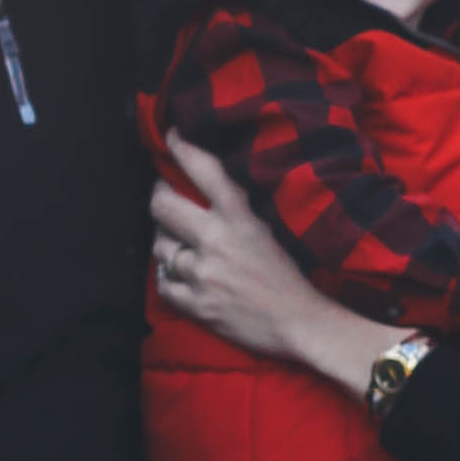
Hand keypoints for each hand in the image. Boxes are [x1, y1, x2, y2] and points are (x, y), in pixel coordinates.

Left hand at [147, 139, 377, 386]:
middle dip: (159, 198)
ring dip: (166, 243)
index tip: (170, 136)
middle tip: (163, 197)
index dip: (181, 147)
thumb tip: (208, 187)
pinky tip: (182, 276)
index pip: (203, 170)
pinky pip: (163, 284)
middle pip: (162, 205)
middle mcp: (216, 241)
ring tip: (178, 244)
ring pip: (160, 247)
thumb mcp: (267, 230)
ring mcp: (203, 274)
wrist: (300, 324)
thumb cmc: (289, 278)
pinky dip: (169, 279)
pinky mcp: (197, 305)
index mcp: (240, 218)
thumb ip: (237, 210)